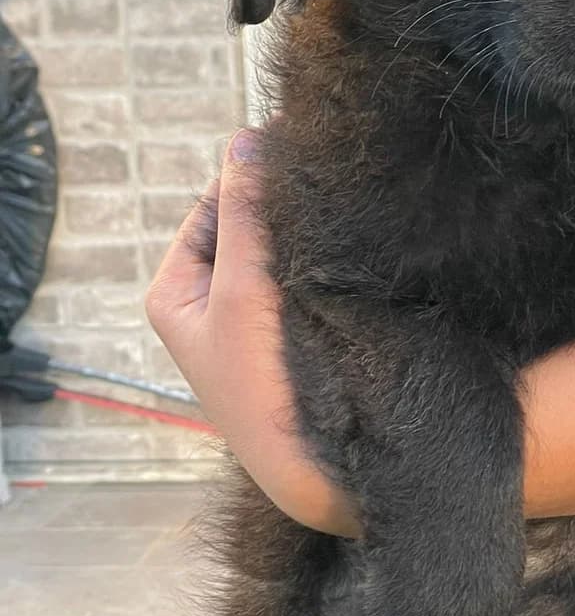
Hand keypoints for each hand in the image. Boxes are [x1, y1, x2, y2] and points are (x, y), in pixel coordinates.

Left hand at [145, 128, 360, 536]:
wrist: (314, 476)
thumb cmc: (264, 392)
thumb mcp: (241, 292)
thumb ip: (245, 215)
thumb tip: (248, 139)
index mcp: (176, 290)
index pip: (216, 203)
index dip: (255, 175)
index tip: (300, 146)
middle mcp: (211, 303)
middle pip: (251, 227)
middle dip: (286, 207)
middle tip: (330, 179)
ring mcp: (254, 323)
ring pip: (284, 254)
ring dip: (312, 236)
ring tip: (346, 213)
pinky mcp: (294, 340)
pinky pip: (310, 283)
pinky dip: (329, 265)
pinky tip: (357, 253)